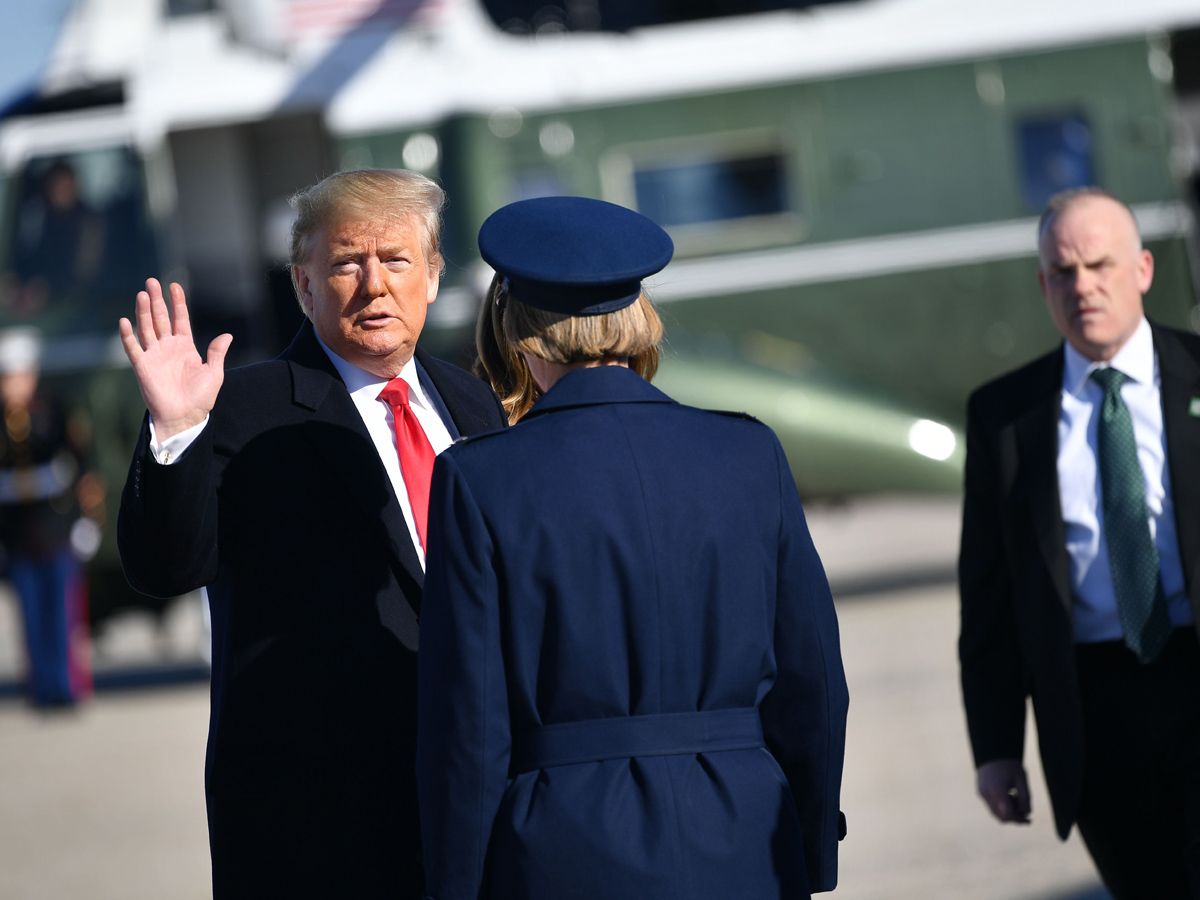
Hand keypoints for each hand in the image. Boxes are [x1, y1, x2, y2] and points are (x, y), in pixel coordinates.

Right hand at [118, 279, 231, 440]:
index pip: (180, 319)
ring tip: (143, 294)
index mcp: (185, 346)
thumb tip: (227, 335)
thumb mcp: (214, 373)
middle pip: (160, 318)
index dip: (177, 302)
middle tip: (152, 281)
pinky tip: (125, 321)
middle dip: (157, 300)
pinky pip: (133, 348)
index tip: (174, 285)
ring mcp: (154, 355)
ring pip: (146, 328)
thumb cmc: (201, 398)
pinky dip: (127, 335)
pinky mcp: (142, 366)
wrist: (185, 417)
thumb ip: (217, 353)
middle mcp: (167, 347)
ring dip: (143, 312)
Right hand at [976, 758, 1030, 823]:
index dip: (1019, 819)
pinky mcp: (980, 792)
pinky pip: (991, 806)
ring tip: (1015, 798)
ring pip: (995, 813)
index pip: (1008, 814)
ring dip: (1007, 812)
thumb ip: (1025, 798)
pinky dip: (1001, 806)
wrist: (993, 751)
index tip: (1029, 820)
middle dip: (1014, 817)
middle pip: (1001, 816)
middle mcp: (986, 793)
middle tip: (1024, 810)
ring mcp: (981, 793)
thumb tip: (1026, 814)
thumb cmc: (1010, 764)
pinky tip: (1008, 795)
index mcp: (997, 790)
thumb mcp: (1021, 779)